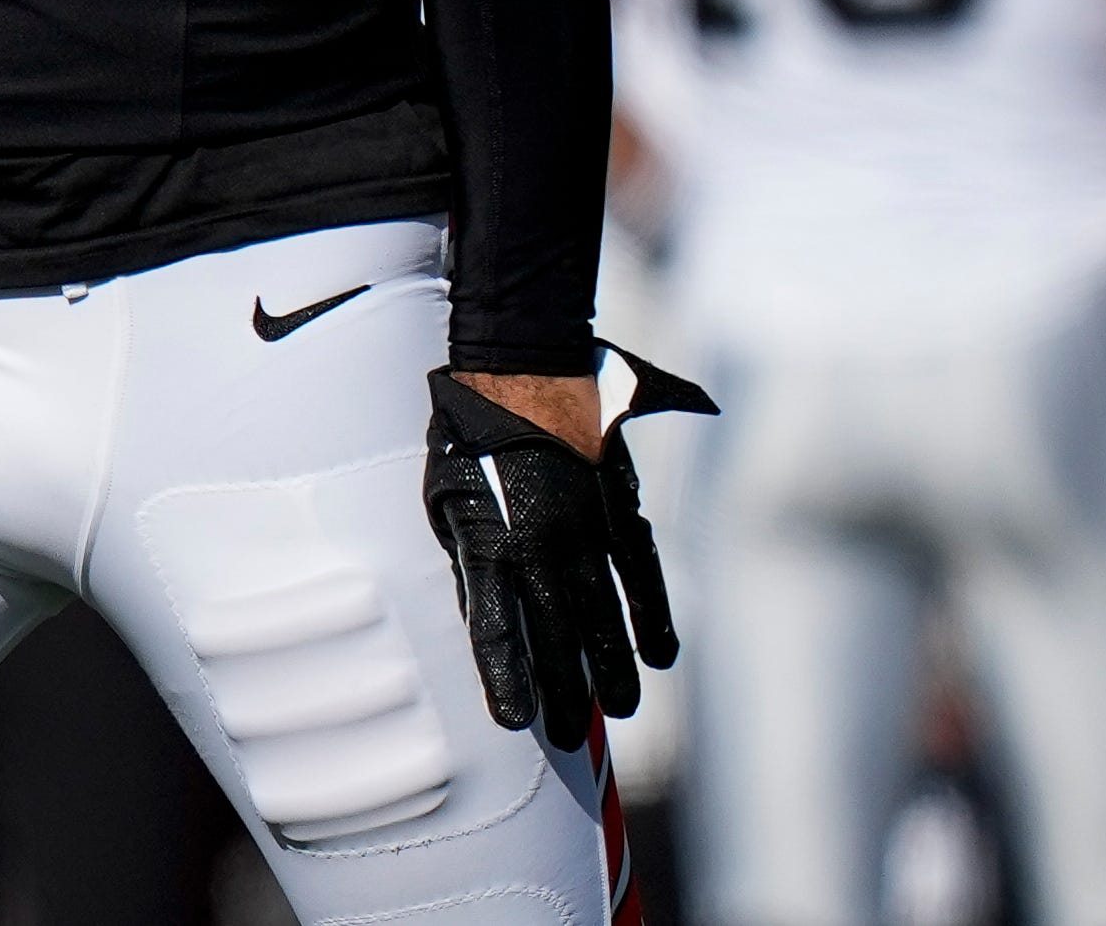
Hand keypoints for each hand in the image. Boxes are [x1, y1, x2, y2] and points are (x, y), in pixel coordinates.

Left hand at [421, 351, 714, 748]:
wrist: (520, 368)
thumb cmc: (468, 436)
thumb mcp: (444, 500)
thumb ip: (466, 559)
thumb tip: (486, 615)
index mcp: (487, 542)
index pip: (496, 629)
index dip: (506, 678)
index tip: (515, 721)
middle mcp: (539, 546)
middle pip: (556, 637)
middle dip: (565, 692)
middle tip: (573, 737)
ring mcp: (585, 531)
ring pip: (604, 616)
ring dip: (612, 667)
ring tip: (620, 708)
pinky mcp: (619, 511)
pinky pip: (642, 575)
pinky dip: (654, 616)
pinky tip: (661, 654)